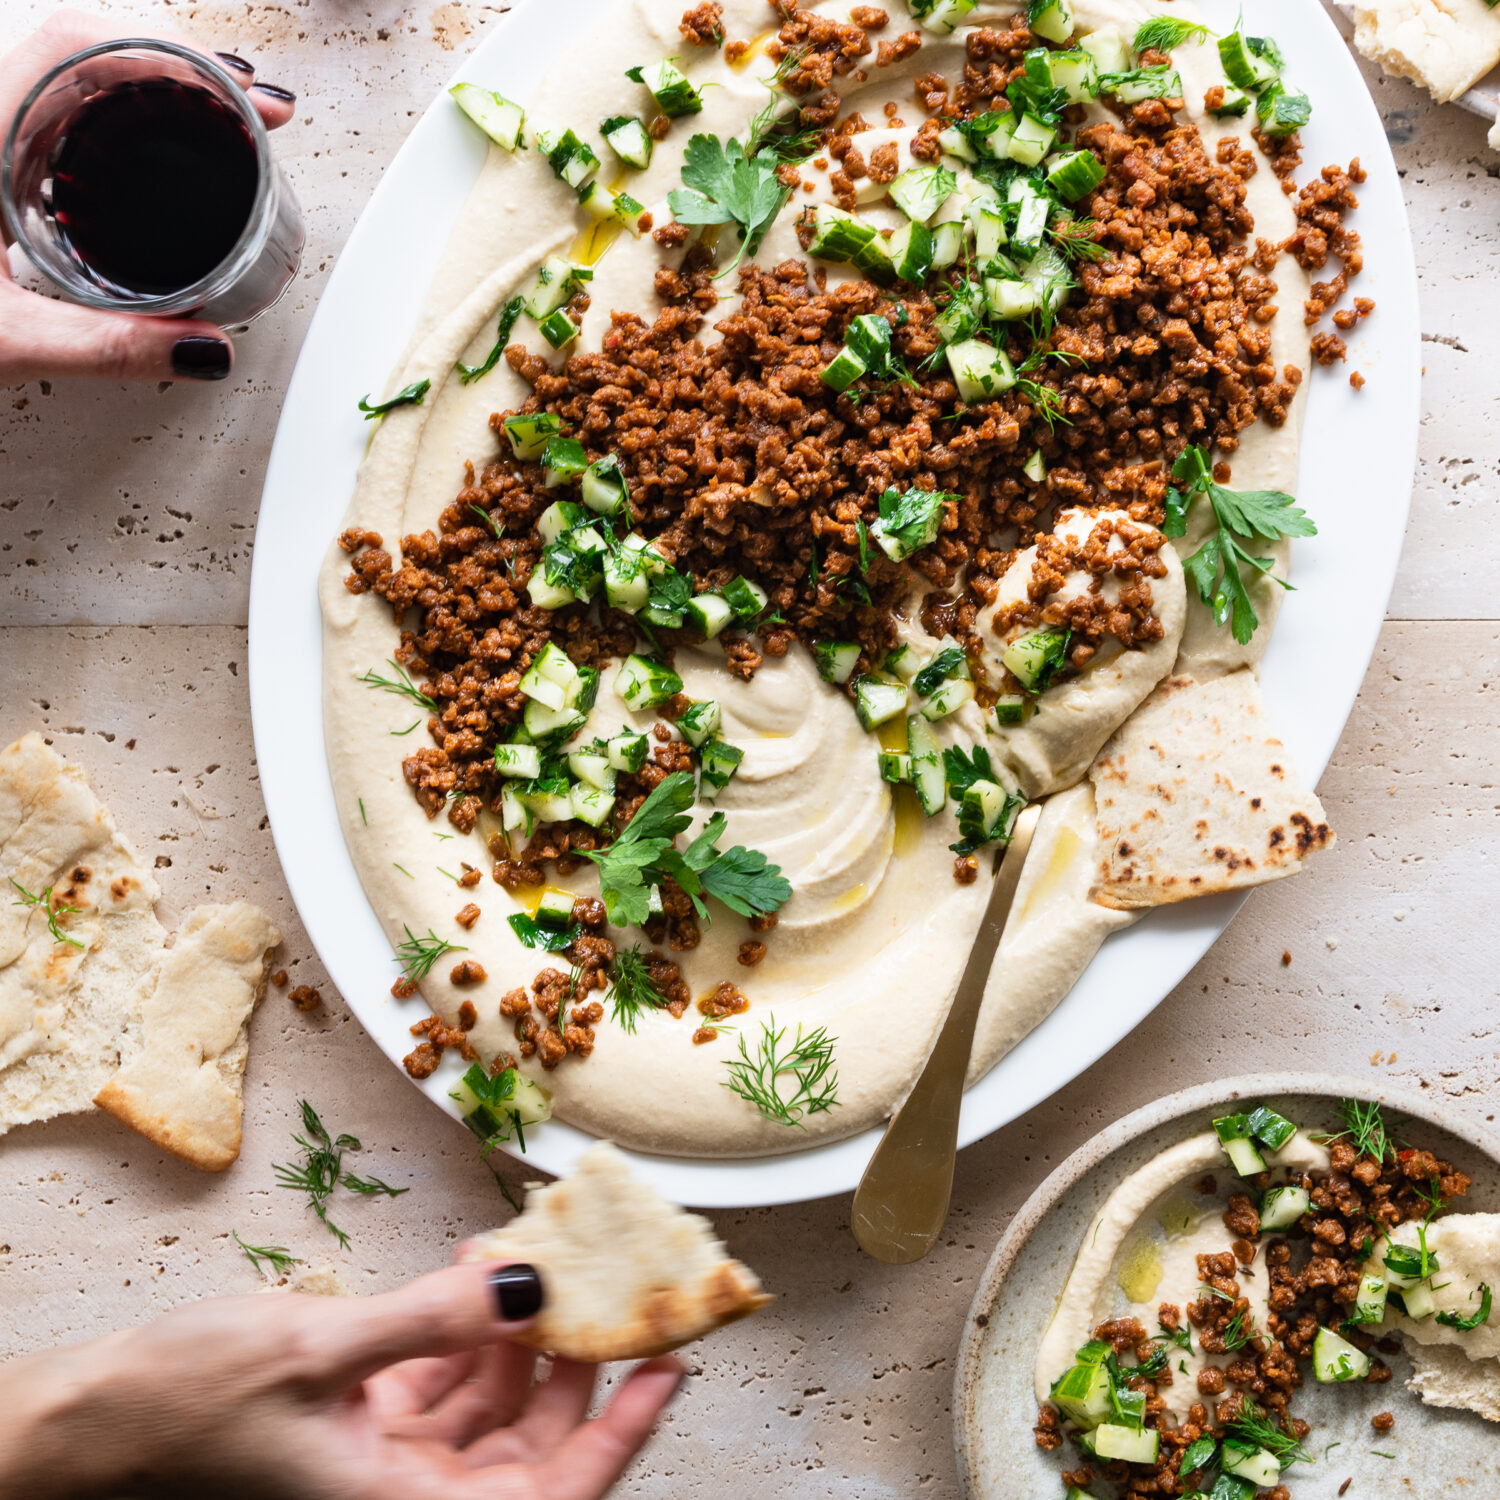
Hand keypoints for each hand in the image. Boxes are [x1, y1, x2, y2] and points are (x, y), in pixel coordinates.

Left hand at [0, 10, 297, 383]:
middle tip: (250, 111)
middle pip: (82, 49)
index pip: (77, 46)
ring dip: (148, 92)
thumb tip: (204, 348)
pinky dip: (110, 123)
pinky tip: (139, 163)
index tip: (238, 94)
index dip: (170, 54)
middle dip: (179, 69)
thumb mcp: (2, 342)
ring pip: (65, 79)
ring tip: (216, 126)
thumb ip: (108, 349)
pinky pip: (46, 117)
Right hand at [0, 1259, 683, 1499]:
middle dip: (570, 1367)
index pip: (549, 1493)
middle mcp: (403, 1495)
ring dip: (517, 1337)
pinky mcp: (357, 1423)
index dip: (619, 1435)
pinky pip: (438, 1381)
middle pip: (528, 1447)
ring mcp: (381, 1461)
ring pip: (487, 1409)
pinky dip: (464, 1330)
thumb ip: (434, 1320)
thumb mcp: (318, 1350)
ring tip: (537, 1263)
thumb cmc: (183, 1406)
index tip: (669, 1370)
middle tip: (607, 1288)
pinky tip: (476, 1274)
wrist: (85, 1423)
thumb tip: (531, 1288)